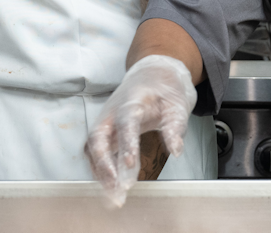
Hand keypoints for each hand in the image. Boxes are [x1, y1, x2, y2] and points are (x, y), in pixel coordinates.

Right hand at [85, 55, 196, 205]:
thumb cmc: (165, 88)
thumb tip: (176, 150)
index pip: (126, 122)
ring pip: (93, 148)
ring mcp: (105, 121)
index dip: (127, 144)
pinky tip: (110, 187)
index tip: (131, 165)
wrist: (152, 73)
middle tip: (117, 189)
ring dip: (100, 172)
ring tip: (113, 196)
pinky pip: (95, 152)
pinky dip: (100, 170)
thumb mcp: (178, 103)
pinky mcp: (104, 131)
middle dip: (104, 166)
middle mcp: (112, 112)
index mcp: (132, 100)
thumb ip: (176, 126)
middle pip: (98, 138)